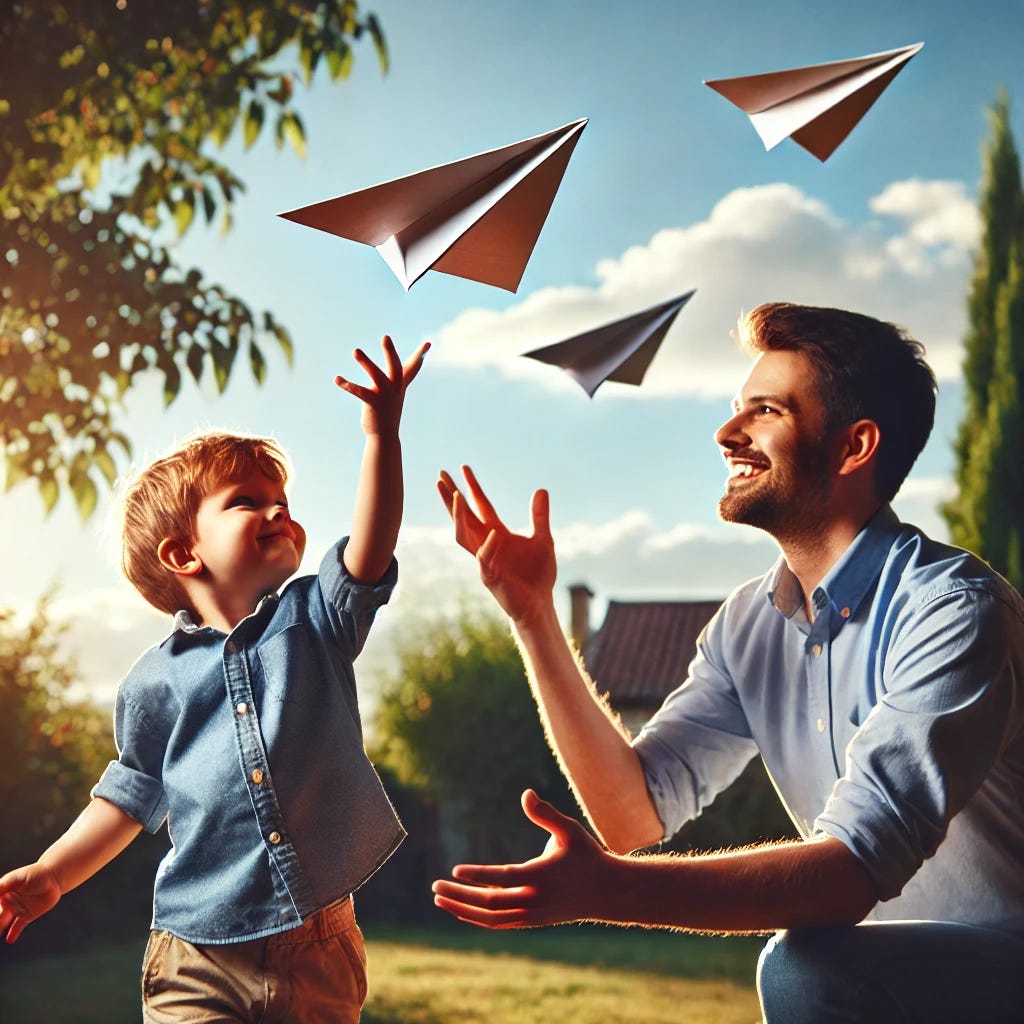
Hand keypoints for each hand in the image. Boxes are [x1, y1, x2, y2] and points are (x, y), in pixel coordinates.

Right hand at [0, 863, 61, 942]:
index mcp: (3, 893)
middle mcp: (8, 902)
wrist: (55, 876)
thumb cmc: (36, 873)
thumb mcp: (17, 878)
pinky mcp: (27, 915)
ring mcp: (17, 909)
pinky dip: (14, 933)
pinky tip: (10, 940)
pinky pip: (18, 926)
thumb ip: (3, 886)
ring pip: (3, 922)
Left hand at [334, 335, 429, 436]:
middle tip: (386, 337)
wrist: (385, 436)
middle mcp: (395, 389)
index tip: (427, 344)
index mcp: (400, 385)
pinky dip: (347, 385)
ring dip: (366, 362)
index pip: (412, 368)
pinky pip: (360, 392)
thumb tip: (400, 373)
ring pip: (376, 375)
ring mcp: (385, 396)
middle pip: (395, 367)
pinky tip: (337, 379)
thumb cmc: (387, 414)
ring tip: (355, 351)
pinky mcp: (373, 403)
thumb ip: (397, 382)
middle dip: (390, 352)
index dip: (420, 355)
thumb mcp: (394, 396)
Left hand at [431, 790, 614, 928]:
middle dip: (460, 895)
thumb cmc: (587, 856)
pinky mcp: (532, 922)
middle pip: (490, 903)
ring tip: (440, 898)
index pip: (501, 878)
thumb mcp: (569, 830)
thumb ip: (546, 814)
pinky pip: (499, 924)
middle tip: (435, 886)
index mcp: (540, 877)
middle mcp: (533, 900)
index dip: (477, 875)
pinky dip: (478, 919)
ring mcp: (532, 915)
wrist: (608, 893)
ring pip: (491, 918)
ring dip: (463, 909)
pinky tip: (461, 911)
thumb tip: (526, 794)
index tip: (455, 870)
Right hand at [437, 466, 555, 624]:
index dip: (472, 487)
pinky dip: (489, 546)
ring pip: (463, 536)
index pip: (480, 506)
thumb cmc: (538, 574)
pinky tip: (495, 533)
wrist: (540, 603)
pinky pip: (485, 559)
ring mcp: (485, 560)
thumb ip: (539, 516)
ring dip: (459, 516)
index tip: (463, 467)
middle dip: (451, 497)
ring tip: (457, 496)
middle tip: (441, 475)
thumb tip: (541, 489)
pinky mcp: (491, 577)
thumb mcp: (543, 539)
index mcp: (496, 533)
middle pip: (462, 517)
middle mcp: (485, 544)